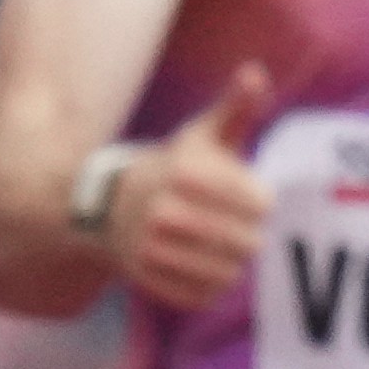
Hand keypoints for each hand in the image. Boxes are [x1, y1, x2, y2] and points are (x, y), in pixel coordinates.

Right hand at [111, 63, 275, 311]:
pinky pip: (204, 296)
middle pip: (248, 242)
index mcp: (187, 171)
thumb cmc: (173, 167)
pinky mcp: (147, 276)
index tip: (247, 199)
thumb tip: (256, 73)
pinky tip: (202, 266)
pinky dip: (211, 286)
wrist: (108, 204)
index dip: (260, 204)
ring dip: (233, 263)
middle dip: (249, 236)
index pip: (260, 204)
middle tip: (237, 228)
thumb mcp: (202, 133)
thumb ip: (236, 107)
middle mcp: (166, 209)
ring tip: (220, 247)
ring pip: (229, 273)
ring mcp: (153, 246)